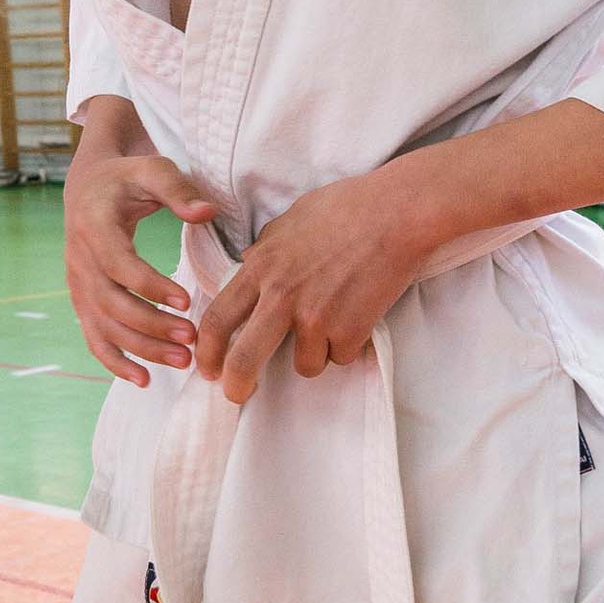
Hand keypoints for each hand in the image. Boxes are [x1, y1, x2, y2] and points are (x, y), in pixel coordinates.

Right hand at [65, 138, 219, 384]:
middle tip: (192, 339)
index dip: (149, 286)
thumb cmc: (127, 178)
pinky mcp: (83, 302)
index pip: (118, 264)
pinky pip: (95, 338)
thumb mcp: (153, 169)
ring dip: (142, 349)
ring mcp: (78, 285)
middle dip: (151, 326)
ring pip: (105, 327)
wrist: (88, 189)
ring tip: (183, 360)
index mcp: (93, 226)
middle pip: (111, 303)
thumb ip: (179, 190)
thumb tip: (206, 212)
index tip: (185, 301)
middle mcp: (79, 260)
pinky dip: (116, 362)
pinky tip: (145, 380)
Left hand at [191, 167, 436, 405]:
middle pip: (244, 359)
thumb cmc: (346, 208)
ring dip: (316, 353)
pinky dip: (349, 344)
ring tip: (335, 320)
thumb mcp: (288, 222)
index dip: (206, 351)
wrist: (397, 213)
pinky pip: (341, 356)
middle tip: (238, 395)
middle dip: (236, 386)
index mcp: (261, 268)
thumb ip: (264, 251)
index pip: (217, 318)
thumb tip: (248, 265)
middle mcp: (282, 296)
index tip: (208, 367)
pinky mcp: (349, 331)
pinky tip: (359, 313)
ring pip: (304, 365)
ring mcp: (316, 317)